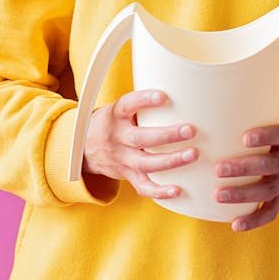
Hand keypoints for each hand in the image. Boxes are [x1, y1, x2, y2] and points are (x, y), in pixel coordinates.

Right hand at [82, 90, 197, 198]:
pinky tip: (178, 189)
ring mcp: (122, 159)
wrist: (85, 148)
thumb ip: (141, 103)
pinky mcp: (127, 175)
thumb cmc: (113, 122)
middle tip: (191, 130)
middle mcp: (117, 137)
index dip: (145, 100)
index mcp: (116, 115)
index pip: (128, 105)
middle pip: (141, 138)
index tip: (163, 96)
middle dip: (167, 135)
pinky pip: (143, 186)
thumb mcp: (120, 108)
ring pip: (146, 163)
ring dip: (171, 161)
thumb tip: (179, 88)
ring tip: (193, 154)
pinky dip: (160, 191)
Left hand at [215, 121, 278, 232]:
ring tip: (219, 195)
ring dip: (242, 194)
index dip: (264, 136)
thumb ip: (253, 121)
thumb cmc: (277, 137)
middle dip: (243, 168)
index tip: (244, 138)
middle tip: (218, 169)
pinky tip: (235, 224)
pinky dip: (253, 220)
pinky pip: (270, 212)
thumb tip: (213, 114)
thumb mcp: (275, 124)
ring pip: (267, 190)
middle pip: (268, 165)